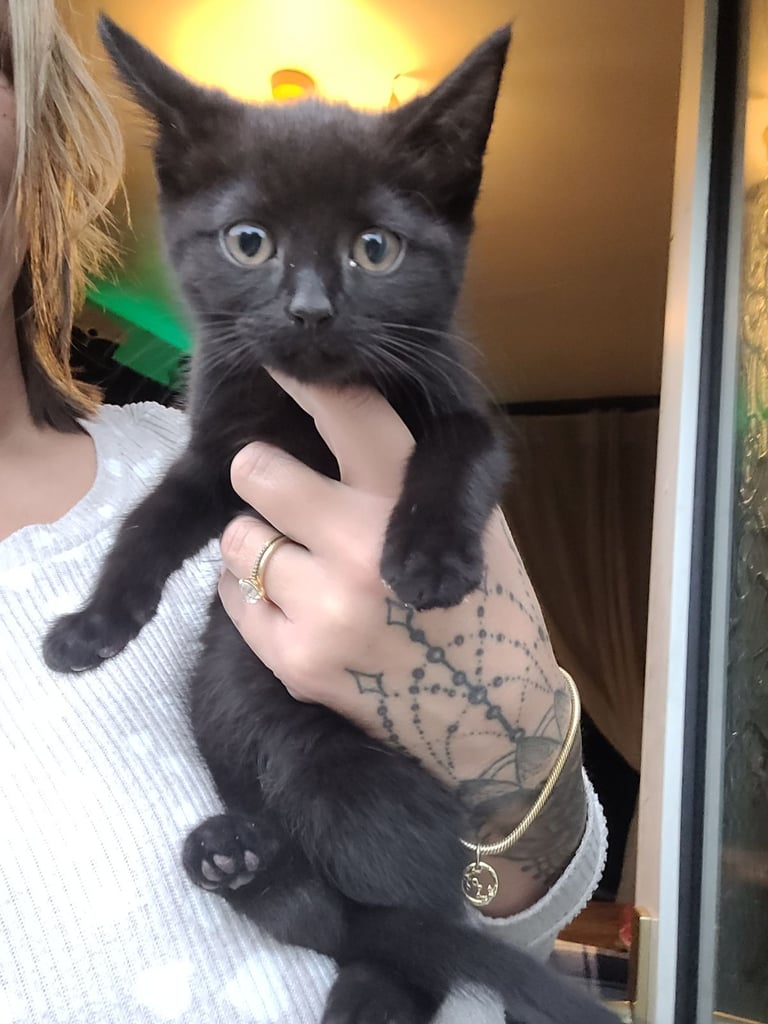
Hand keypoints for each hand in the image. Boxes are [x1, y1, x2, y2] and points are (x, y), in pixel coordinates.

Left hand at [218, 372, 586, 914]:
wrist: (495, 721)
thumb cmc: (491, 613)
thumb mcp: (472, 527)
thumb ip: (410, 482)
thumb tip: (337, 425)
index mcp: (414, 503)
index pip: (349, 413)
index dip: (307, 380)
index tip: (281, 363)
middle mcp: (361, 547)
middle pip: (257, 471)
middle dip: (264, 474)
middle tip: (282, 492)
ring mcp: (322, 609)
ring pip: (238, 537)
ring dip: (260, 541)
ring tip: (298, 562)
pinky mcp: (294, 662)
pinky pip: (233, 598)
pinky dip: (253, 593)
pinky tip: (294, 603)